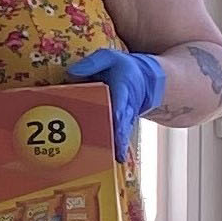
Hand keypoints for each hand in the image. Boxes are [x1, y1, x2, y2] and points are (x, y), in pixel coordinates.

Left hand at [67, 47, 165, 161]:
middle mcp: (127, 108)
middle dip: (116, 137)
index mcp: (124, 89)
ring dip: (114, 146)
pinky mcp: (121, 125)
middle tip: (113, 152)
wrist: (149, 80)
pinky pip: (117, 137)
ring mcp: (125, 119)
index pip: (120, 103)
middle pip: (121, 125)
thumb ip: (92, 64)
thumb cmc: (125, 68)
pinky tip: (105, 162)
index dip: (117, 115)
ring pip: (120, 134)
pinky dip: (113, 148)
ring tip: (108, 161)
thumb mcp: (110, 58)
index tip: (115, 124)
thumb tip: (71, 74)